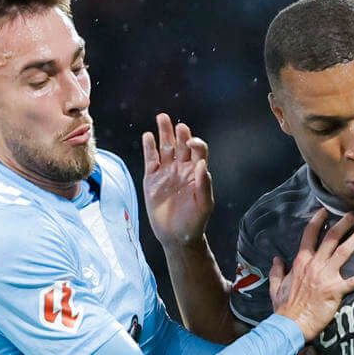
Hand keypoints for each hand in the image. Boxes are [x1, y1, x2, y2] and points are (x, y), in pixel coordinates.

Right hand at [141, 113, 212, 247]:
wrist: (176, 236)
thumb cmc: (194, 222)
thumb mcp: (204, 205)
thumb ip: (204, 184)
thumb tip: (203, 164)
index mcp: (197, 172)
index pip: (198, 151)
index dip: (196, 143)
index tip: (191, 143)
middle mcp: (182, 168)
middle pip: (181, 144)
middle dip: (179, 133)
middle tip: (177, 124)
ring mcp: (166, 172)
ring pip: (165, 147)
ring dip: (164, 133)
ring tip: (162, 118)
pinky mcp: (152, 178)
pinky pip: (150, 159)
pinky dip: (149, 147)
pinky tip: (148, 136)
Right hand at [268, 210, 353, 340]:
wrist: (290, 324)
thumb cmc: (283, 308)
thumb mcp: (276, 287)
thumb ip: (277, 271)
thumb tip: (276, 259)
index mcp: (300, 262)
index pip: (309, 236)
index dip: (317, 221)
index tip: (325, 211)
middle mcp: (314, 265)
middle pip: (331, 238)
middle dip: (344, 224)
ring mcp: (326, 276)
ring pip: (344, 251)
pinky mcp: (336, 290)